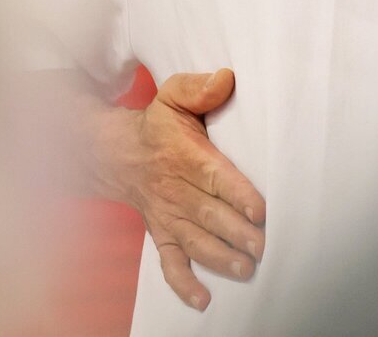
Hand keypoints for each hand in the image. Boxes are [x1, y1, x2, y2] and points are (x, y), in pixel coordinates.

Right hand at [97, 68, 265, 311]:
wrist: (114, 153)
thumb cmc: (157, 124)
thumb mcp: (173, 95)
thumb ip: (199, 88)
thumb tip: (226, 79)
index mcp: (184, 156)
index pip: (214, 176)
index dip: (237, 194)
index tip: (260, 210)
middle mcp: (175, 190)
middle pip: (208, 215)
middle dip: (236, 232)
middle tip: (262, 247)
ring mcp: (167, 215)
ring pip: (194, 241)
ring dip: (220, 257)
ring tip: (245, 269)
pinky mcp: (161, 233)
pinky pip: (169, 262)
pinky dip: (184, 283)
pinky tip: (203, 299)